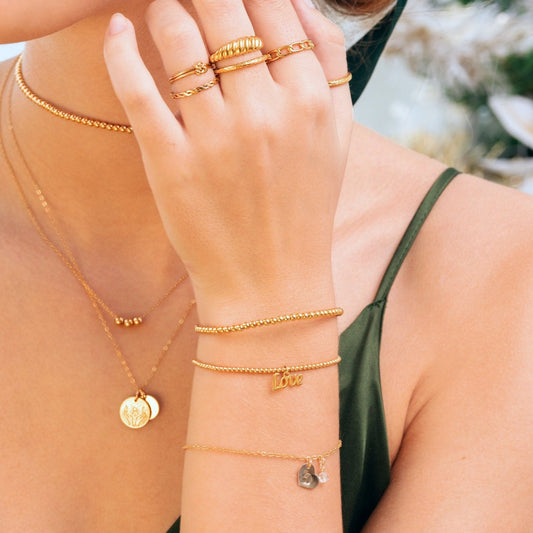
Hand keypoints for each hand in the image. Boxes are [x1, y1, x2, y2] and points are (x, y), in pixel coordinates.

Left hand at [104, 0, 351, 315]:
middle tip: (197, 1)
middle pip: (226, 9)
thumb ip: (330, 70)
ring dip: (166, 11)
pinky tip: (121, 31)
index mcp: (311, 103)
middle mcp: (266, 113)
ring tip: (164, 15)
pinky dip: (120, 50)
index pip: (276, 9)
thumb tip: (301, 7)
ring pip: (180, 36)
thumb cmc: (304, 209)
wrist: (272, 281)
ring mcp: (215, 138)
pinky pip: (137, 88)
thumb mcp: (338, 139)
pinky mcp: (171, 163)